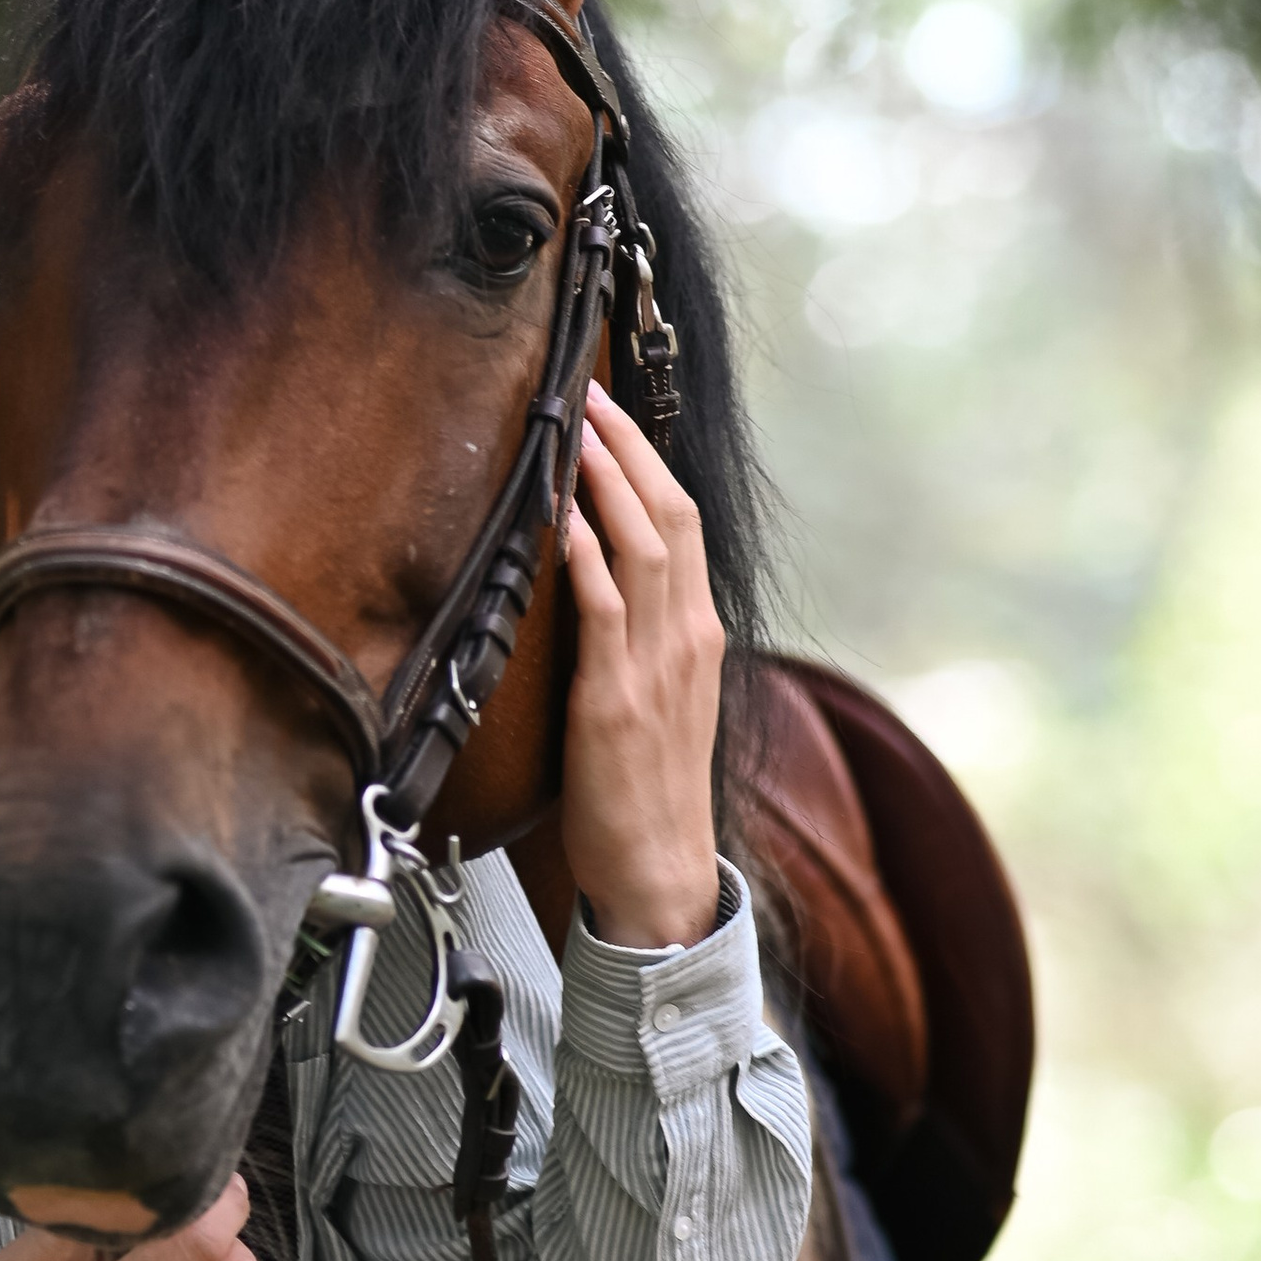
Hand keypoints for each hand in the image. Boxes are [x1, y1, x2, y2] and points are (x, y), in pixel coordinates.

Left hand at [560, 377, 724, 953]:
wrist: (659, 867)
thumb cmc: (647, 788)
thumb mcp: (657, 694)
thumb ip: (640, 633)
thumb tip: (600, 578)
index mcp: (696, 631)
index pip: (682, 521)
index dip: (650, 460)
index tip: (616, 412)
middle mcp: (686, 636)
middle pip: (670, 515)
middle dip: (630, 448)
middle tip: (594, 393)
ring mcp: (654, 665)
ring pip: (644, 548)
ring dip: (609, 483)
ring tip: (580, 431)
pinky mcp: (615, 698)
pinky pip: (604, 611)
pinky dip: (585, 557)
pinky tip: (563, 520)